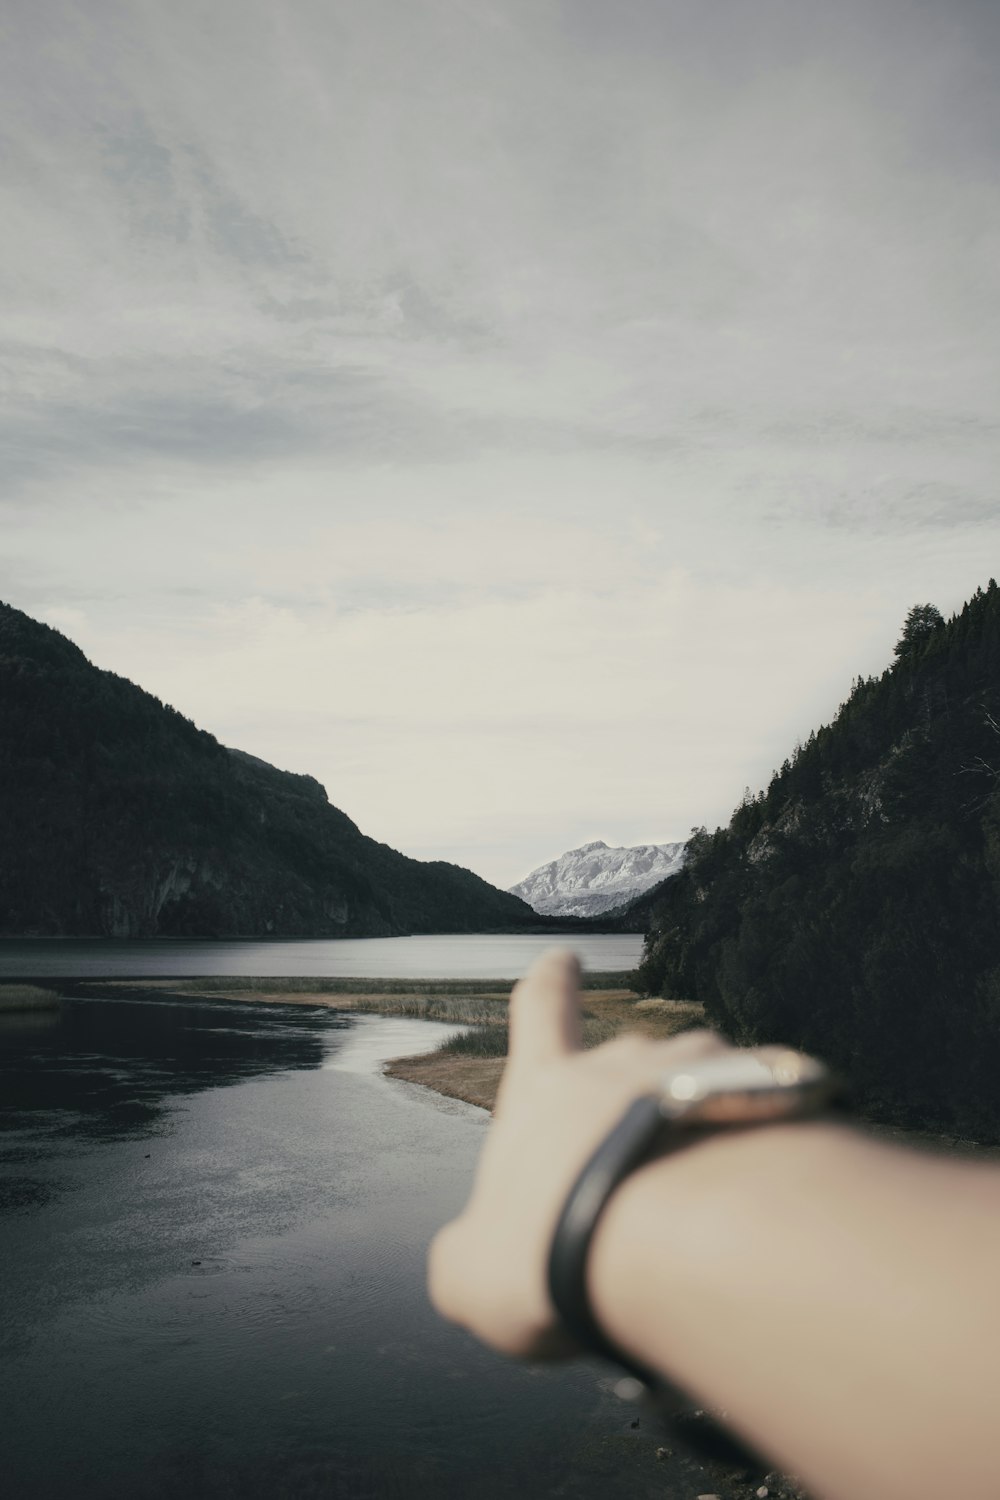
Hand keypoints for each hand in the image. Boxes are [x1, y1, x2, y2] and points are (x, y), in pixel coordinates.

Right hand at [427, 948, 729, 1359]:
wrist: (679, 1242)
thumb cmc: (560, 1248)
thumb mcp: (474, 1272)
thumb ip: (466, 1256)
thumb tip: (464, 1262)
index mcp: (549, 1086)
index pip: (541, 1010)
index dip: (548, 986)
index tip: (560, 959)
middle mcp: (626, 1062)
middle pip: (629, 1054)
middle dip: (635, 1093)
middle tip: (640, 1161)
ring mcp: (706, 1072)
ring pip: (704, 1077)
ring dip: (701, 1117)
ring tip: (705, 1187)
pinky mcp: (775, 1103)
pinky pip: (767, 1114)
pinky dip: (760, 1146)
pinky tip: (760, 1201)